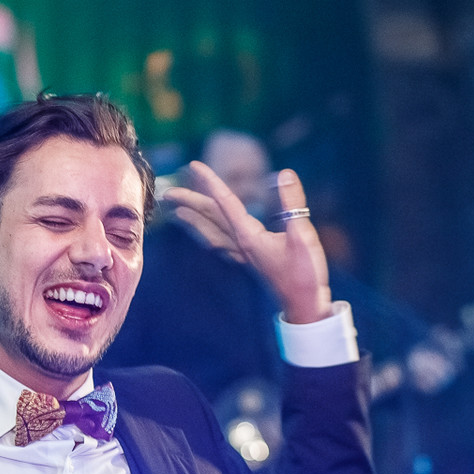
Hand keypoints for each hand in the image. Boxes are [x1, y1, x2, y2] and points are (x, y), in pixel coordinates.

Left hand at [164, 163, 330, 323]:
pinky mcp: (251, 261)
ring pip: (212, 232)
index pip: (225, 202)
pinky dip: (209, 236)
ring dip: (194, 220)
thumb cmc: (305, 275)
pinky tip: (206, 237)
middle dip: (190, 203)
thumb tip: (283, 173)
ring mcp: (244, 255)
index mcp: (249, 237)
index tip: (194, 166)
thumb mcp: (303, 236)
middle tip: (168, 192)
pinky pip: (222, 245)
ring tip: (177, 212)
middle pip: (211, 218)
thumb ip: (292, 204)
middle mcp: (241, 245)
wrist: (305, 307)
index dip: (210, 182)